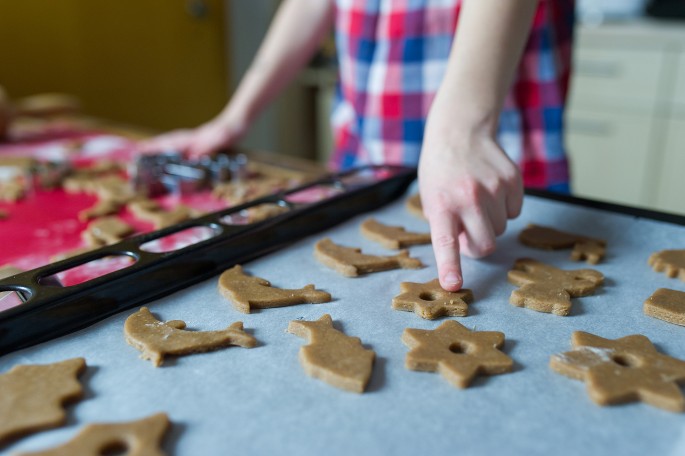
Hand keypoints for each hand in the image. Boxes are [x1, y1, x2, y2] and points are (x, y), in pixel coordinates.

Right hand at [137, 113, 247, 157]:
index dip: (153, 149)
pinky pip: (179, 150)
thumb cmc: (229, 131)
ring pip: (170, 145)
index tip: (138, 152)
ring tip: (145, 156)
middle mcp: (188, 139)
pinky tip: (169, 159)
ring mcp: (191, 141)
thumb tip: (193, 157)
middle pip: (164, 144)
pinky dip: (170, 153)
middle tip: (135, 155)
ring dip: (157, 150)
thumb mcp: (221, 139)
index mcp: (191, 139)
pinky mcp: (197, 145)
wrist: (237, 122)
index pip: (167, 144)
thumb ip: (208, 147)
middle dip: (150, 148)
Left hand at [418, 126, 522, 291]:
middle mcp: (468, 196)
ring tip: (476, 201)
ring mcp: (493, 187)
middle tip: (468, 230)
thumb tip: (463, 248)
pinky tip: (491, 190)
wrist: (460, 131)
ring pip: (501, 228)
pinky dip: (504, 208)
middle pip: (486, 244)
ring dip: (490, 222)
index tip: (453, 285)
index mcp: (441, 204)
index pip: (445, 242)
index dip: (450, 266)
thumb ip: (444, 225)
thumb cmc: (441, 171)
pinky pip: (514, 211)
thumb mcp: (430, 198)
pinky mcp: (513, 179)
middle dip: (479, 244)